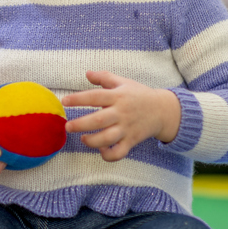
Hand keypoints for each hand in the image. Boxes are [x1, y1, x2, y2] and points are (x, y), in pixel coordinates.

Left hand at [61, 70, 180, 161]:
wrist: (163, 110)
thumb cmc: (139, 95)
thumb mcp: (123, 82)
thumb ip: (104, 77)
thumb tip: (87, 73)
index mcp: (117, 96)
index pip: (95, 96)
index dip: (78, 99)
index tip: (65, 101)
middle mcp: (121, 113)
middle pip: (99, 120)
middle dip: (81, 124)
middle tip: (68, 126)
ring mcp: (127, 128)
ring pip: (108, 138)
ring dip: (92, 141)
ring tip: (83, 138)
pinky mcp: (131, 141)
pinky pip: (119, 152)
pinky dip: (109, 155)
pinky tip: (101, 150)